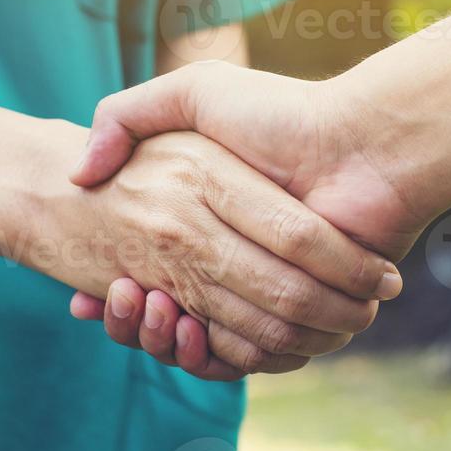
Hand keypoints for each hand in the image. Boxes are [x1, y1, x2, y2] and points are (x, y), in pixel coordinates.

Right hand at [0, 120, 399, 378]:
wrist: (369, 144)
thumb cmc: (283, 112)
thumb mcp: (197, 92)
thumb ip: (130, 112)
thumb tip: (81, 171)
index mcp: (208, 215)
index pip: (147, 269)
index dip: (118, 290)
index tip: (91, 293)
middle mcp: (230, 255)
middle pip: (168, 312)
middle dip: (137, 320)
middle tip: (115, 300)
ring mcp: (263, 288)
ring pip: (198, 339)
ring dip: (164, 339)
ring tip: (150, 309)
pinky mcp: (295, 315)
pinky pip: (242, 356)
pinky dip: (213, 358)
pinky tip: (187, 331)